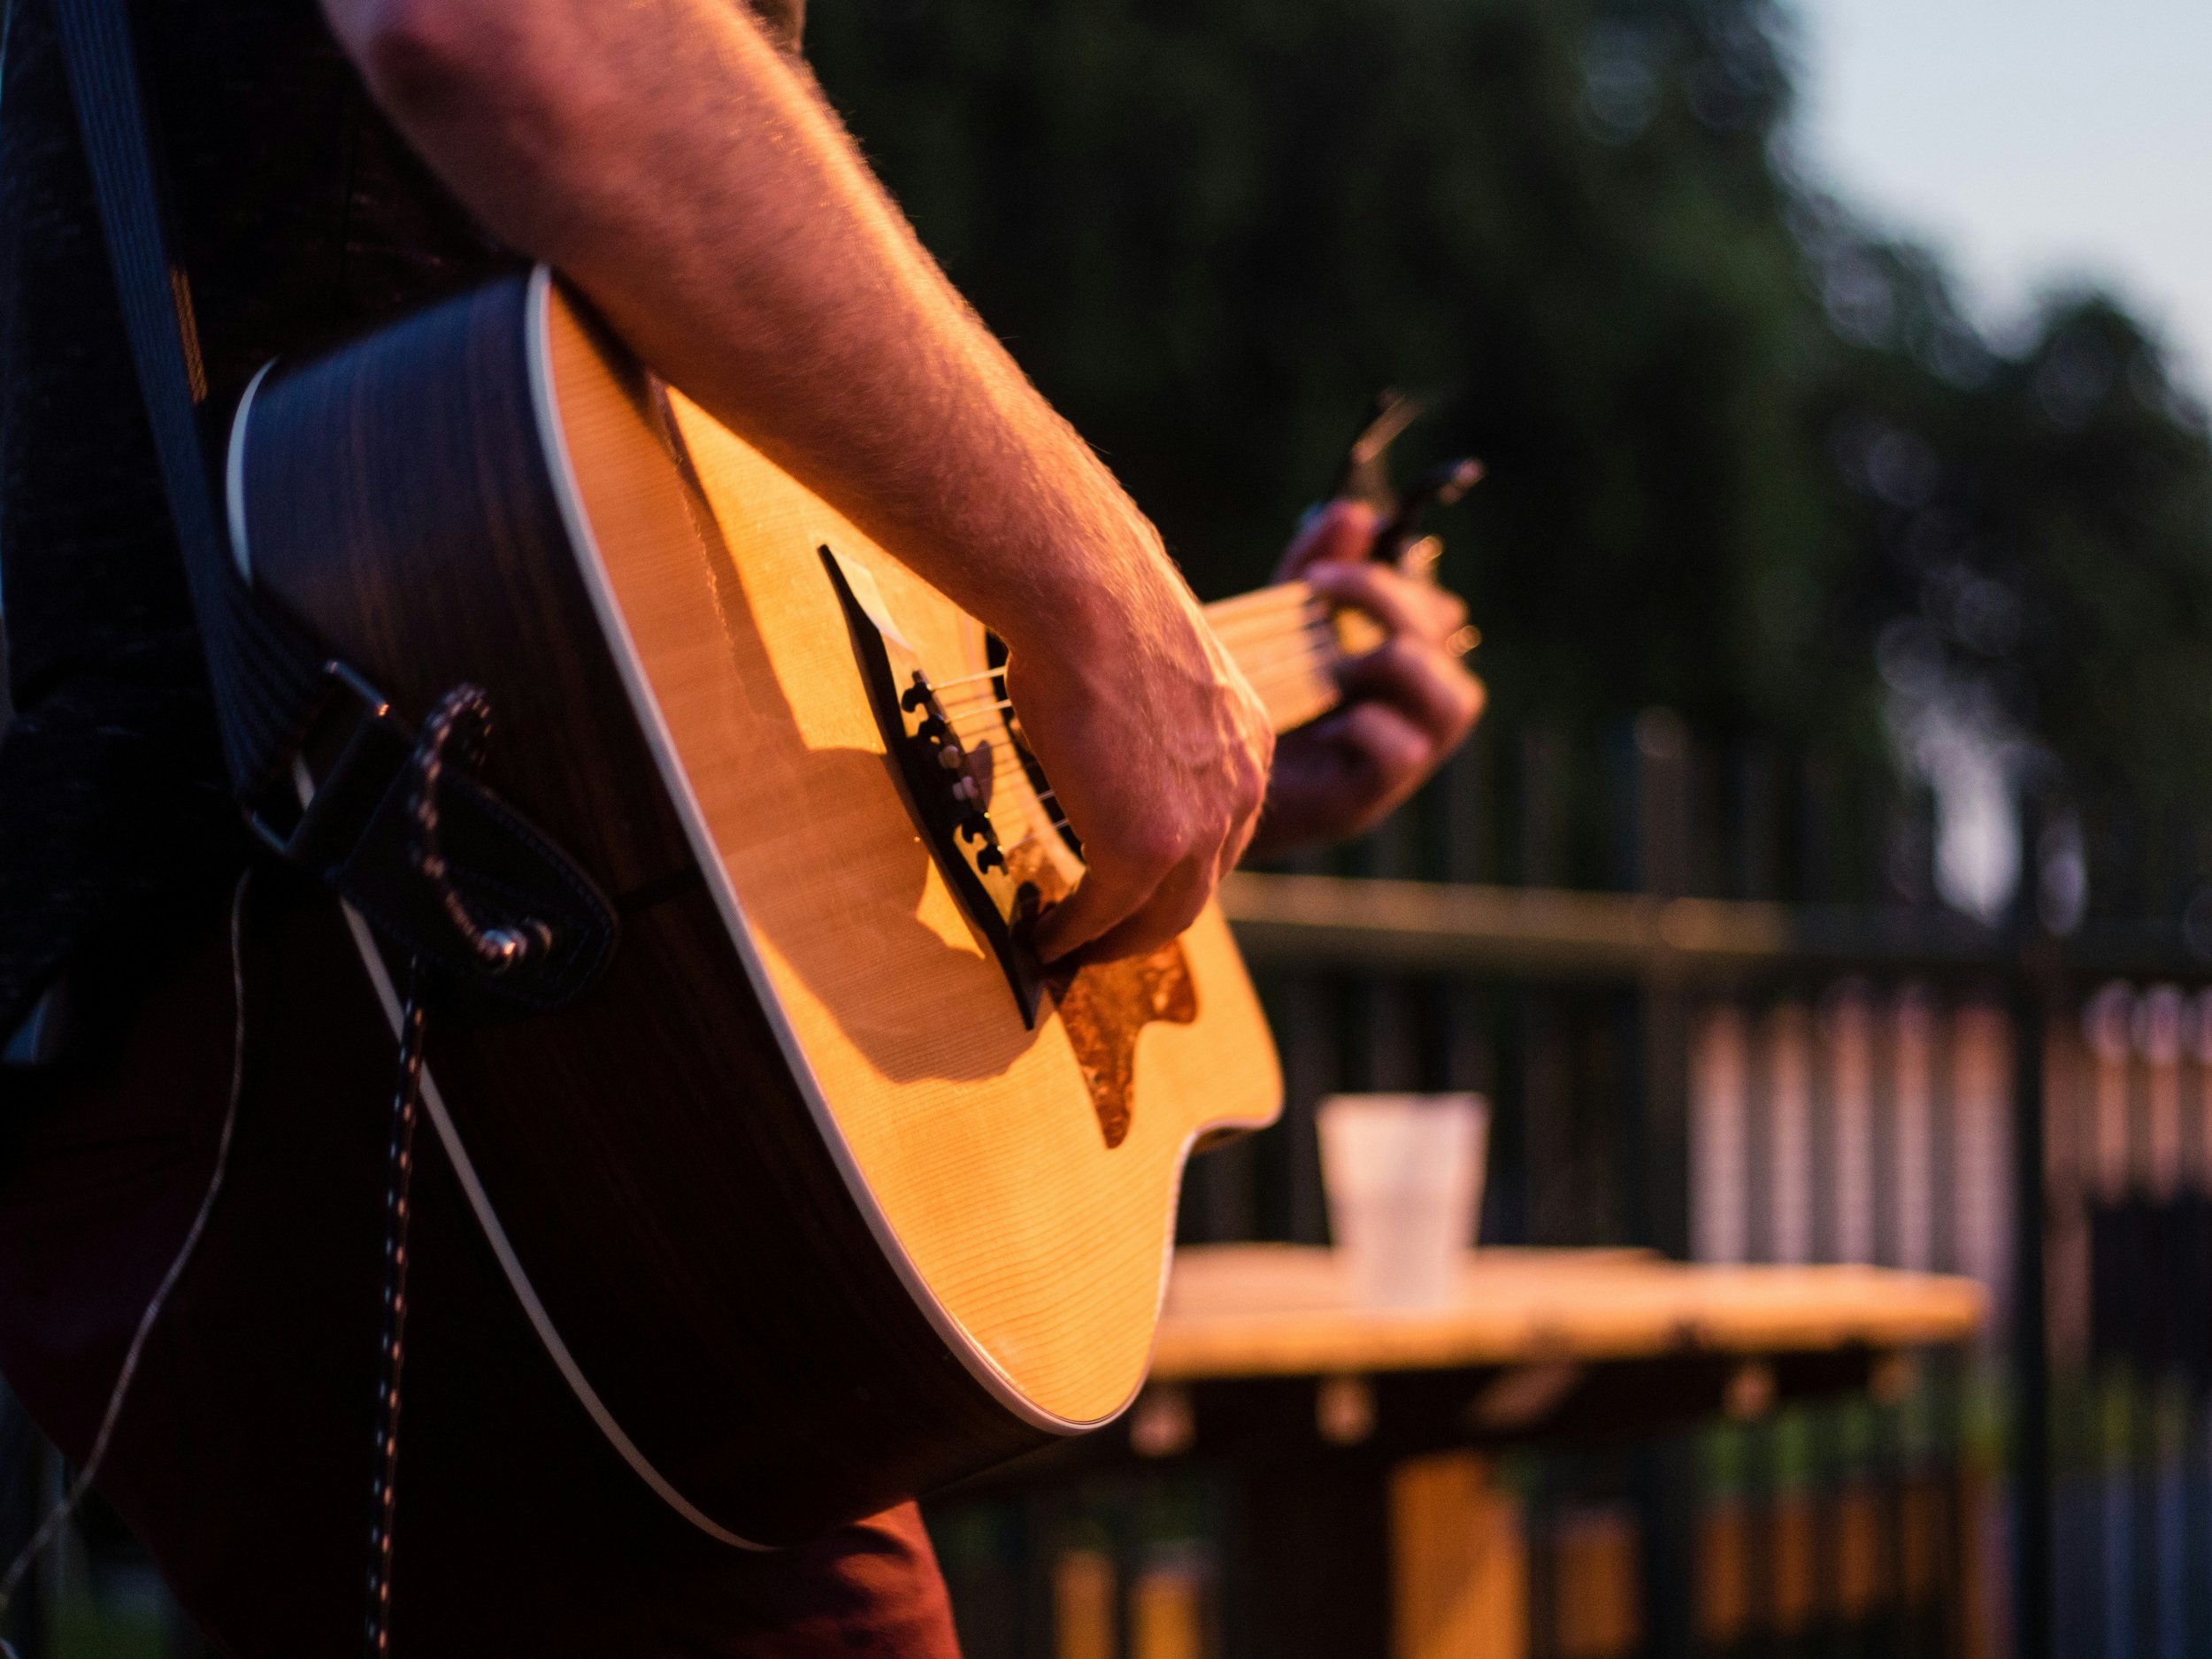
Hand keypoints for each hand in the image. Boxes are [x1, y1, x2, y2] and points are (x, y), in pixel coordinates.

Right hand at [1011, 541, 1274, 965]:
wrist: (1086, 596)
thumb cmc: (1097, 609)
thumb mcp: (1151, 675)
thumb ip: (1150, 723)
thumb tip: (1101, 731)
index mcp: (1247, 745)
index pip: (1219, 832)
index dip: (1173, 870)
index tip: (1131, 888)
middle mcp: (1241, 793)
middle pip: (1198, 889)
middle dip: (1145, 925)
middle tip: (1097, 941)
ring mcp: (1199, 828)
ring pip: (1161, 917)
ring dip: (1110, 944)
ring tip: (1067, 953)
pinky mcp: (1146, 851)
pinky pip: (1108, 914)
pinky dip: (1073, 935)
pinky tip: (1043, 938)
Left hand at [1244, 500, 1485, 857]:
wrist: (1197, 781)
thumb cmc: (1248, 697)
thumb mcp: (1278, 619)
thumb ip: (1316, 566)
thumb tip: (1355, 511)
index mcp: (1401, 658)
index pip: (1436, 607)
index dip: (1391, 581)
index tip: (1320, 573)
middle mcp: (1417, 704)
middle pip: (1447, 638)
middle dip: (1385, 601)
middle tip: (1317, 591)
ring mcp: (1407, 753)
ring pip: (1456, 699)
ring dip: (1391, 663)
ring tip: (1331, 665)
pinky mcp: (1374, 794)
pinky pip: (1404, 750)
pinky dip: (1363, 726)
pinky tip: (1320, 724)